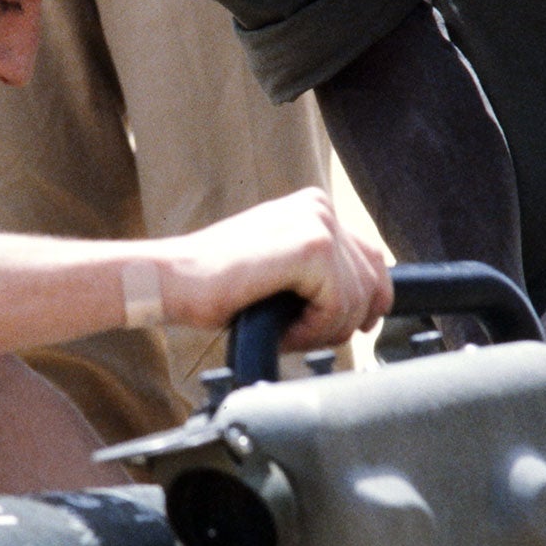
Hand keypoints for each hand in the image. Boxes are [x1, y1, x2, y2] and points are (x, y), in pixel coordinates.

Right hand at [159, 188, 391, 349]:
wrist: (174, 278)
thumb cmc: (216, 283)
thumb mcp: (279, 269)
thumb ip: (317, 274)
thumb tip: (361, 306)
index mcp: (314, 207)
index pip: (371, 256)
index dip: (371, 298)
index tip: (359, 325)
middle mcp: (320, 207)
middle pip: (371, 279)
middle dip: (346, 321)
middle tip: (307, 337)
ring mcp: (318, 224)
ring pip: (357, 298)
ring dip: (326, 330)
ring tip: (289, 335)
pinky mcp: (311, 248)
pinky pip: (337, 306)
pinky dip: (314, 330)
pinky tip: (285, 331)